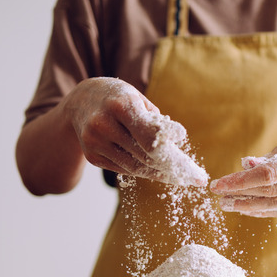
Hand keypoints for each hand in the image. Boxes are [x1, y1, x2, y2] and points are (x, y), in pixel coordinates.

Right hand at [63, 77, 206, 185]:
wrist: (81, 102)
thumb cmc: (120, 99)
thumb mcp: (138, 99)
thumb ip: (156, 121)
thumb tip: (175, 144)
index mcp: (120, 105)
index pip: (150, 135)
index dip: (171, 147)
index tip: (191, 156)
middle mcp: (104, 125)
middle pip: (146, 155)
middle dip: (173, 167)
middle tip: (195, 176)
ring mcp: (95, 143)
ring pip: (136, 167)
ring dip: (161, 173)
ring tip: (181, 177)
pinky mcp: (92, 157)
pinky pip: (124, 169)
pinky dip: (143, 170)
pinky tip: (158, 171)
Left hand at [210, 130, 276, 216]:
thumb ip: (268, 158)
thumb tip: (244, 166)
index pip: (270, 173)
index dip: (242, 181)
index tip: (219, 184)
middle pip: (272, 191)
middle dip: (242, 194)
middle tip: (220, 196)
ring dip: (249, 206)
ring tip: (229, 204)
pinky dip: (264, 211)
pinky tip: (247, 209)